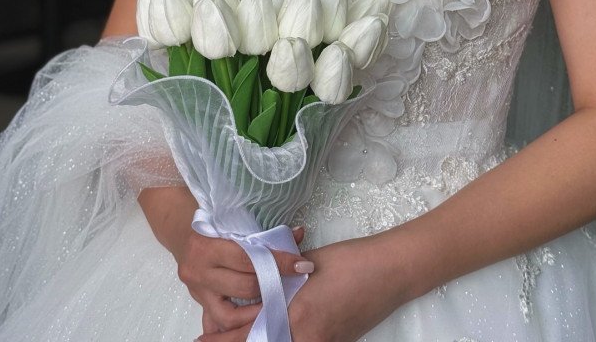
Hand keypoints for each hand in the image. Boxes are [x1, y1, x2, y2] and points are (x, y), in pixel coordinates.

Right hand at [177, 226, 309, 337]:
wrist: (181, 231)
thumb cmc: (212, 221)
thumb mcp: (234, 220)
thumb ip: (265, 231)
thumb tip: (299, 234)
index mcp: (207, 247)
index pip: (249, 259)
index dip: (278, 263)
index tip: (302, 265)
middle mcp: (199, 272)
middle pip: (243, 287)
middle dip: (271, 285)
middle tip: (292, 282)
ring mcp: (197, 291)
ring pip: (230, 315)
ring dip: (256, 311)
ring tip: (274, 302)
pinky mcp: (199, 303)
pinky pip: (218, 321)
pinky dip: (237, 324)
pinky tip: (254, 319)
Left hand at [202, 235, 403, 341]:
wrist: (392, 272)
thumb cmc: (353, 261)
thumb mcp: (311, 265)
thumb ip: (284, 276)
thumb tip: (266, 279)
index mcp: (297, 314)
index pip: (250, 332)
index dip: (224, 337)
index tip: (203, 337)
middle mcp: (307, 336)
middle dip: (238, 341)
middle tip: (210, 338)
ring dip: (260, 339)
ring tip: (238, 335)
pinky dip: (281, 338)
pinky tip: (273, 332)